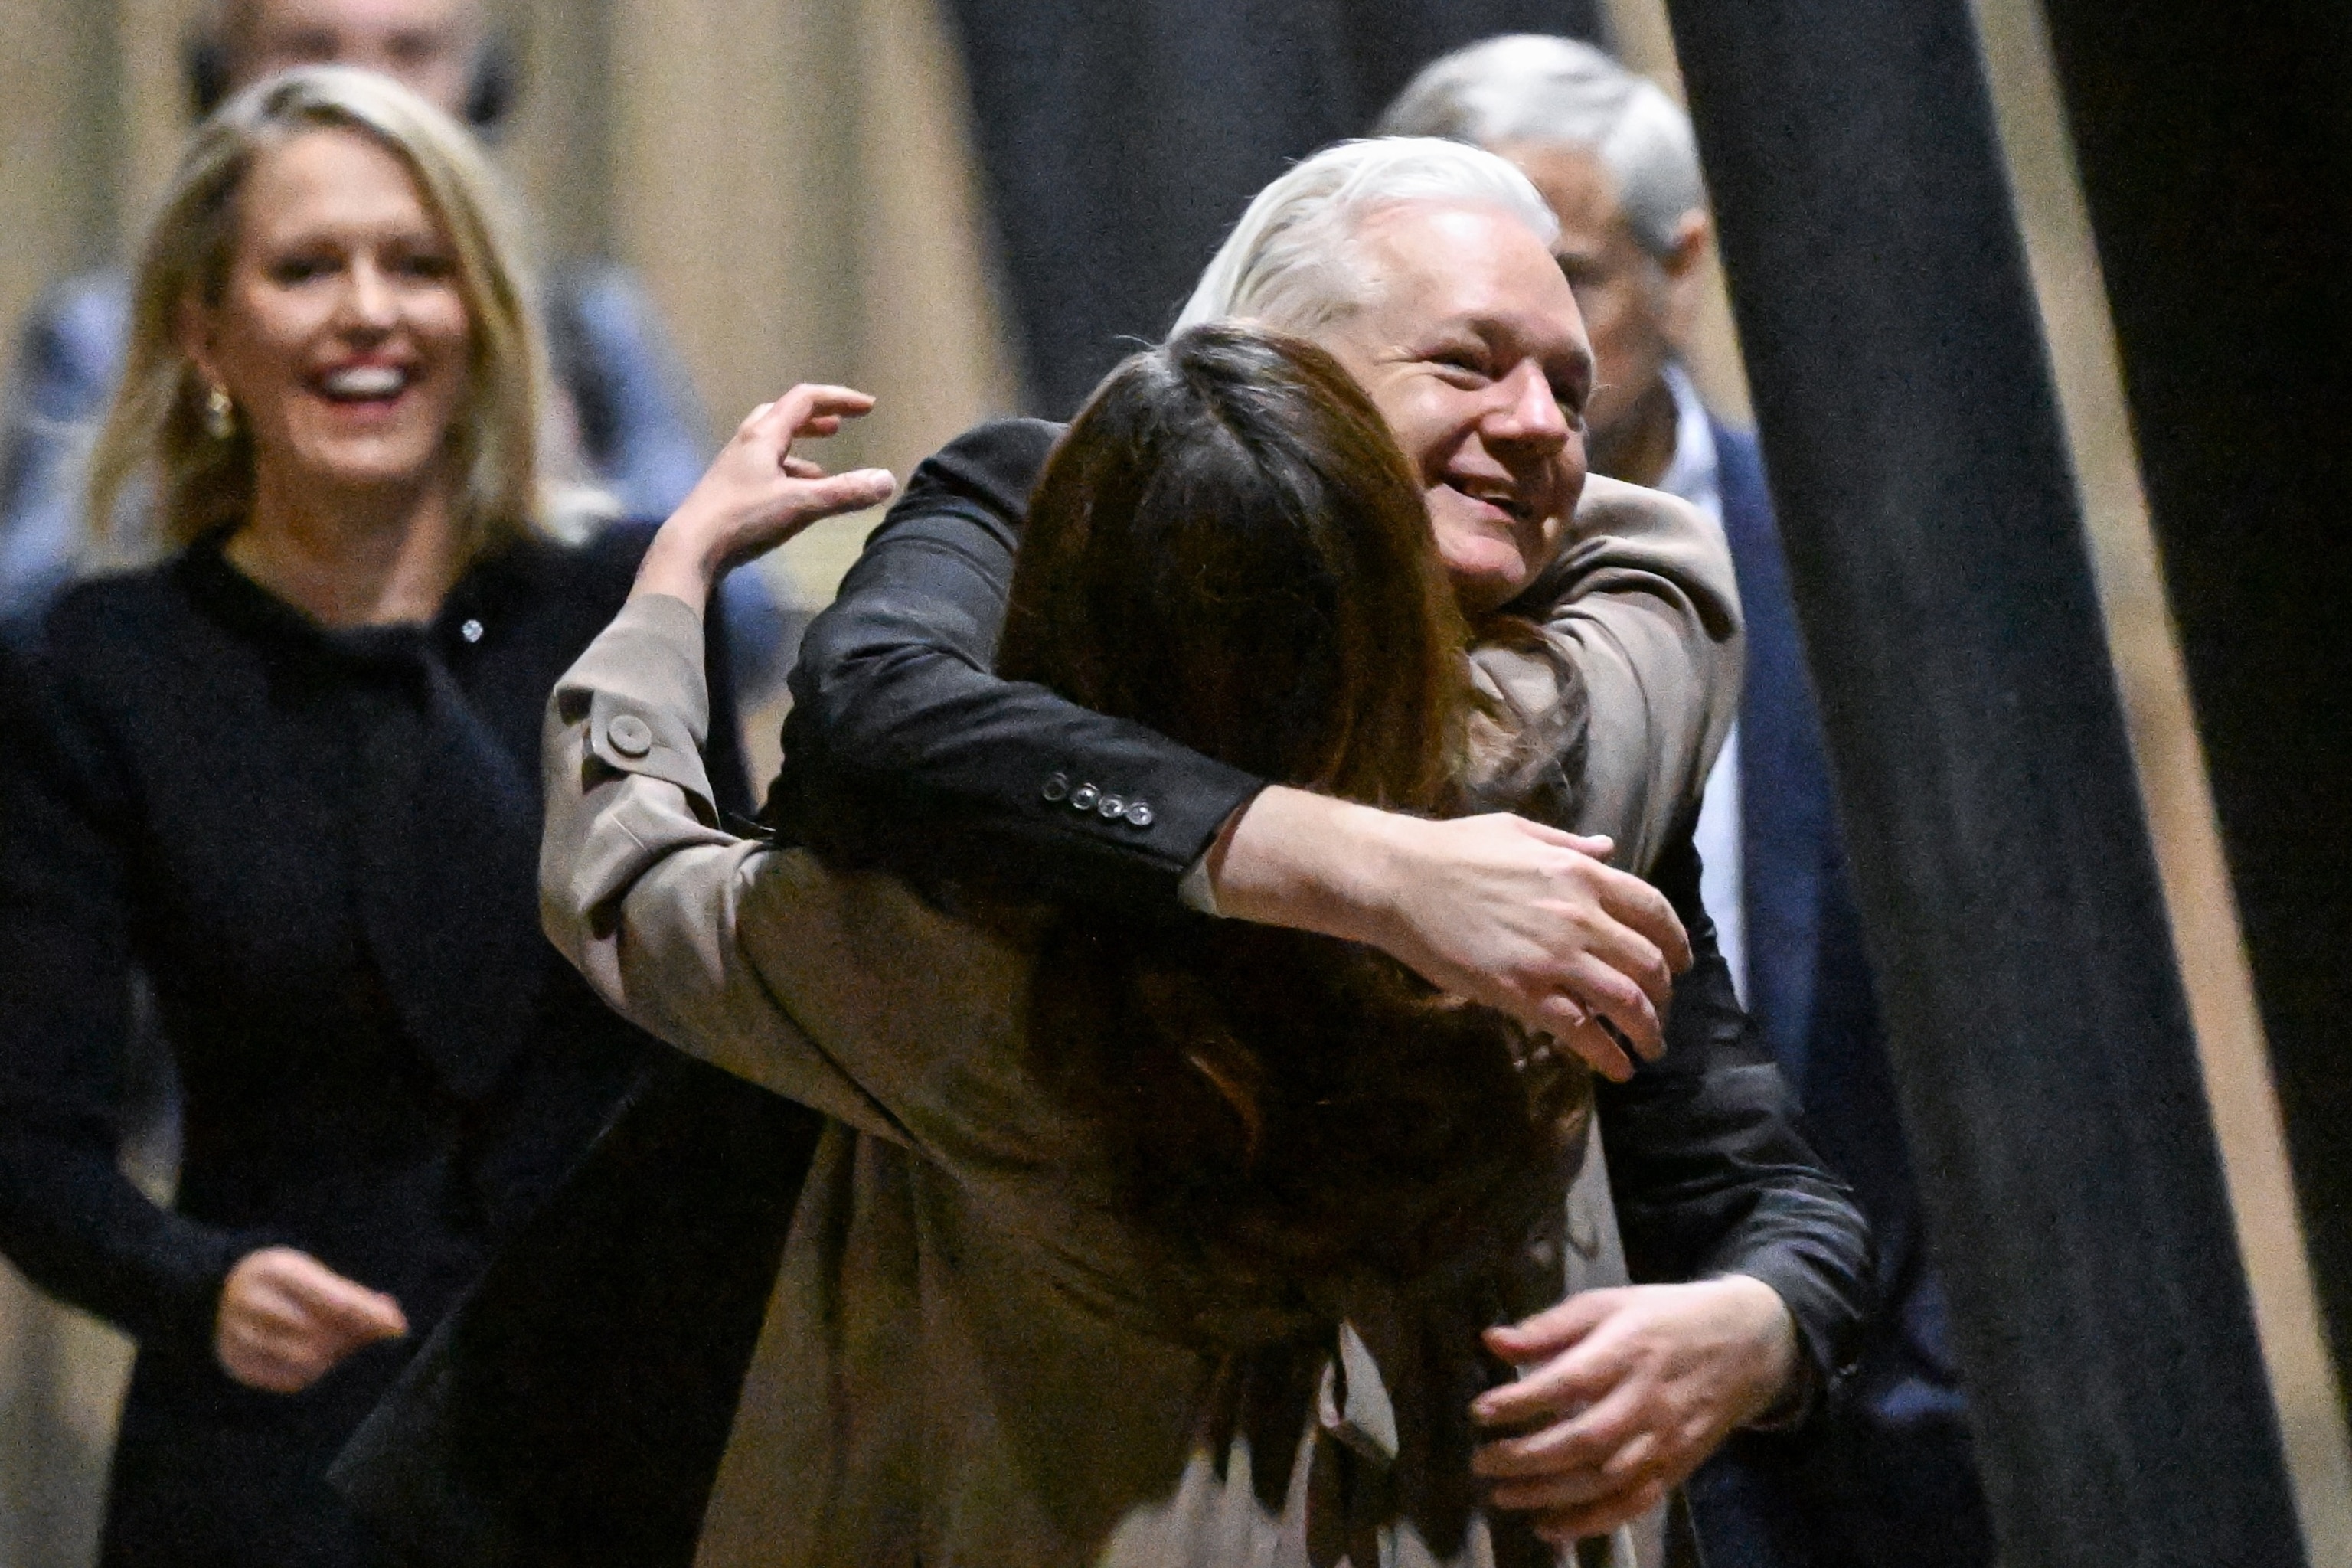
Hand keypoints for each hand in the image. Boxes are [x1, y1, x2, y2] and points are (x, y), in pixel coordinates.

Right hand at [214, 1247, 407, 1394]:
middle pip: (322, 1333)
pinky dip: (308, 1373)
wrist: (223, 1292)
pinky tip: (310, 1357)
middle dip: (346, 1337)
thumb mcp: (317, 1278)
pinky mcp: (234, 1360)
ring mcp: (236, 1332)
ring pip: (305, 1360)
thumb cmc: (287, 1285)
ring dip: (328, 1357)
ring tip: (330, 1343)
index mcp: (277, 1270)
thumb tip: (396, 1324)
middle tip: (355, 1333)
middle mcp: (251, 1300)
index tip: (399, 1327)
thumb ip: (357, 1299)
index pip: (336, 1301)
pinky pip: (287, 1379)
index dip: (371, 1317)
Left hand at [636, 385, 897, 610]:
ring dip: (801, 452)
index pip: (805, 400)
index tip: (867, 407)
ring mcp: (735, 468)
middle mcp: (747, 443)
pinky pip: (766, 472)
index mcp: (763, 435)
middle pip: (783, 416)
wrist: (690, 547)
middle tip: (838, 426)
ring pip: (773, 447)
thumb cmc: (743, 518)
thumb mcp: (800, 504)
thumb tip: (887, 480)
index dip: (838, 399)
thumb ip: (844, 493)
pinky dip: (788, 476)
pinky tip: (797, 501)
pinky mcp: (730, 492)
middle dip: (814, 419)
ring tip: (824, 472)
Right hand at [1209, 790, 1691, 1079]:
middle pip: (1648, 963)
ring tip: (1649, 1049)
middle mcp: (1580, 916)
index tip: (1680, 963)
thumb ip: (1569, 843)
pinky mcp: (1524, 992)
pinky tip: (1617, 1069)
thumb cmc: (1453, 849)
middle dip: (1664, 994)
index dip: (1675, 941)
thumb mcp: (1519, 831)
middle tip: (1660, 1012)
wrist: (1401, 880)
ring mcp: (1554, 957)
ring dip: (1646, 1031)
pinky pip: (1582, 1031)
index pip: (1653, 911)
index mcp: (1581, 874)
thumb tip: (1608, 849)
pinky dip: (1607, 1054)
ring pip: (1626, 1002)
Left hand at [1469, 1278, 1799, 1544]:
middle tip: (1481, 1462)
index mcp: (1627, 1351)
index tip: (1480, 1411)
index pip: (1567, 1382)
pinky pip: (1632, 1504)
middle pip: (1582, 1439)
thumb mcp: (1608, 1304)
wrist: (1747, 1344)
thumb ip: (1550, 1326)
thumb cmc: (1664, 1318)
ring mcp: (1664, 1439)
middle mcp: (1646, 1400)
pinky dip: (1591, 1522)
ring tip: (1503, 1495)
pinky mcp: (1676, 1466)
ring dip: (1549, 1493)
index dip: (1521, 1401)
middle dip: (1526, 1456)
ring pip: (1603, 1479)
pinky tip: (1551, 1527)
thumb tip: (1492, 1341)